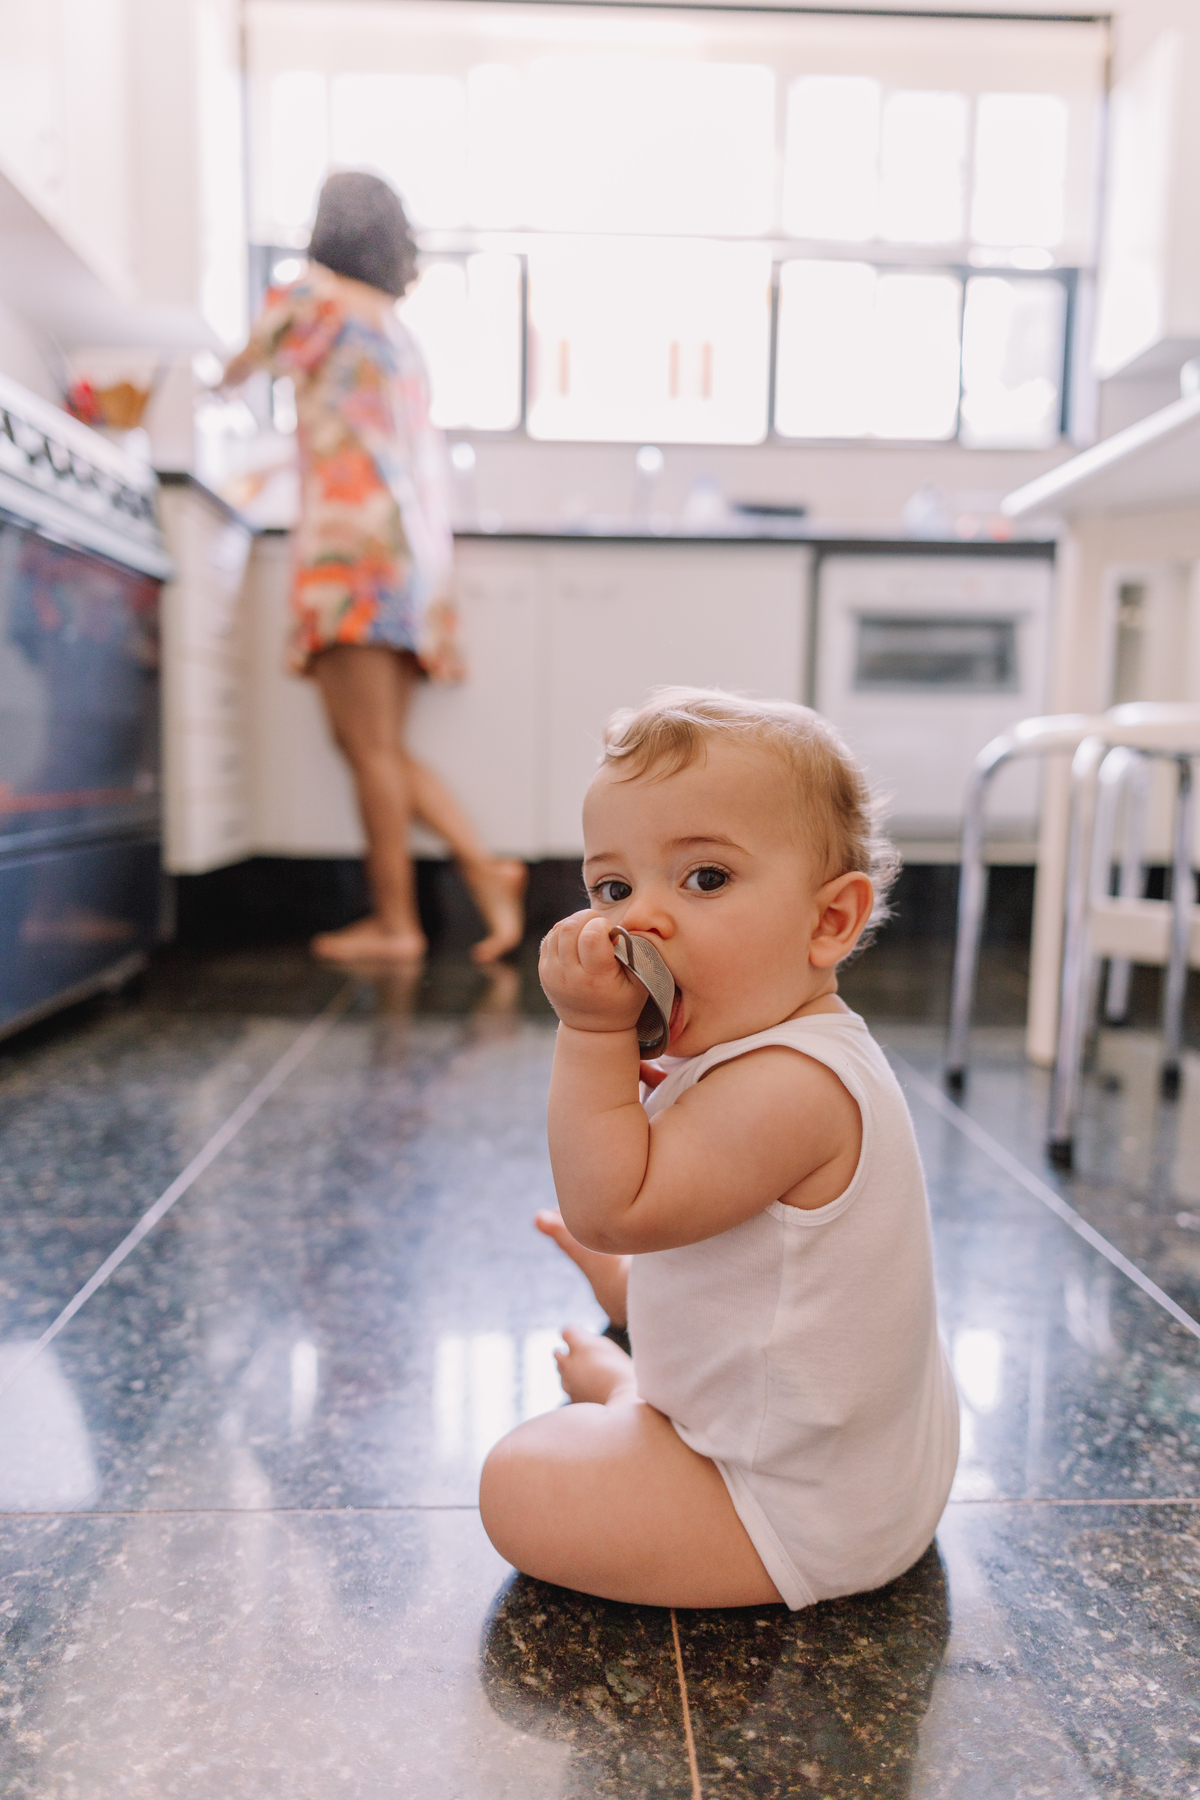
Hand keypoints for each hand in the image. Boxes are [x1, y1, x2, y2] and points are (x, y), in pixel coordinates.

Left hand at [539, 910, 644, 1035]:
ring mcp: (551, 973)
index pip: (591, 937)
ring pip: (558, 929)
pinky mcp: (543, 970)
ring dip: (576, 922)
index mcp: (594, 979)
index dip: (603, 926)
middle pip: (569, 928)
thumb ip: (635, 954)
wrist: (592, 1029)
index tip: (611, 935)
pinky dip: (564, 931)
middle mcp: (568, 976)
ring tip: (589, 931)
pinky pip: (550, 937)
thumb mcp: (640, 983)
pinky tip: (578, 938)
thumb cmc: (621, 1003)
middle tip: (600, 926)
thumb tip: (618, 929)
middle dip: (587, 918)